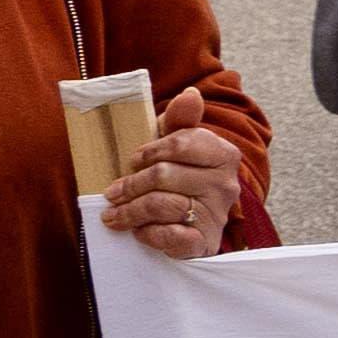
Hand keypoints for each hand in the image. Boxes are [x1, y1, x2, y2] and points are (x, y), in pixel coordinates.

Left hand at [103, 117, 242, 262]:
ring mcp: (217, 215)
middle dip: (131, 185)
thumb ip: (182, 119)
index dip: (150, 151)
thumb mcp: (180, 145)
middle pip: (165, 176)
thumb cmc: (182, 177)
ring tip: (114, 215)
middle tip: (111, 193)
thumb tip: (190, 95)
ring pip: (163, 205)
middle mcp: (226, 184)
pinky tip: (140, 232)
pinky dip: (150, 234)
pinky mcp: (205, 242)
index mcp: (224, 154)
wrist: (197, 223)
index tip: (133, 160)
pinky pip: (172, 236)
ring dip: (130, 211)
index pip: (180, 143)